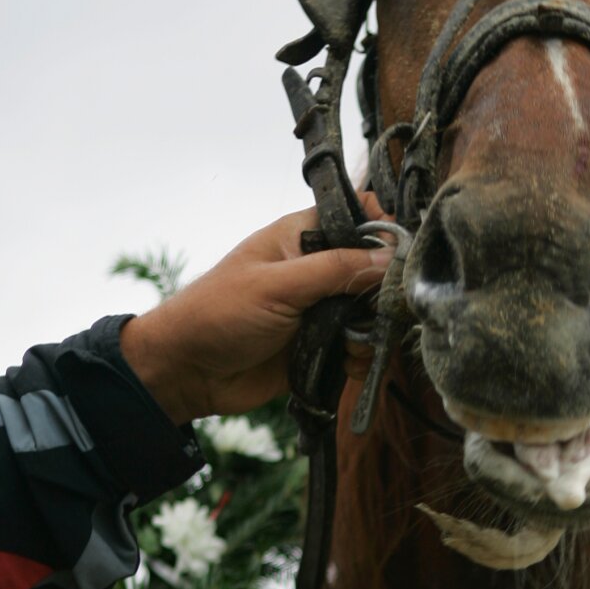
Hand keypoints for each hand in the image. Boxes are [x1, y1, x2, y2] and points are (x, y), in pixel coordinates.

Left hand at [120, 199, 393, 423]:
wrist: (188, 371)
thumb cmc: (219, 313)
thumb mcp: (278, 286)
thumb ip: (336, 270)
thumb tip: (390, 258)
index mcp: (303, 237)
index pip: (358, 217)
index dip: (384, 231)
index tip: (400, 257)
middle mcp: (317, 269)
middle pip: (374, 271)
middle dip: (383, 294)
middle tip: (379, 313)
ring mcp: (321, 308)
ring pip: (370, 314)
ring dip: (371, 332)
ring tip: (354, 346)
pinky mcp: (321, 345)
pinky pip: (357, 348)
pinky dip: (360, 358)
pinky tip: (348, 365)